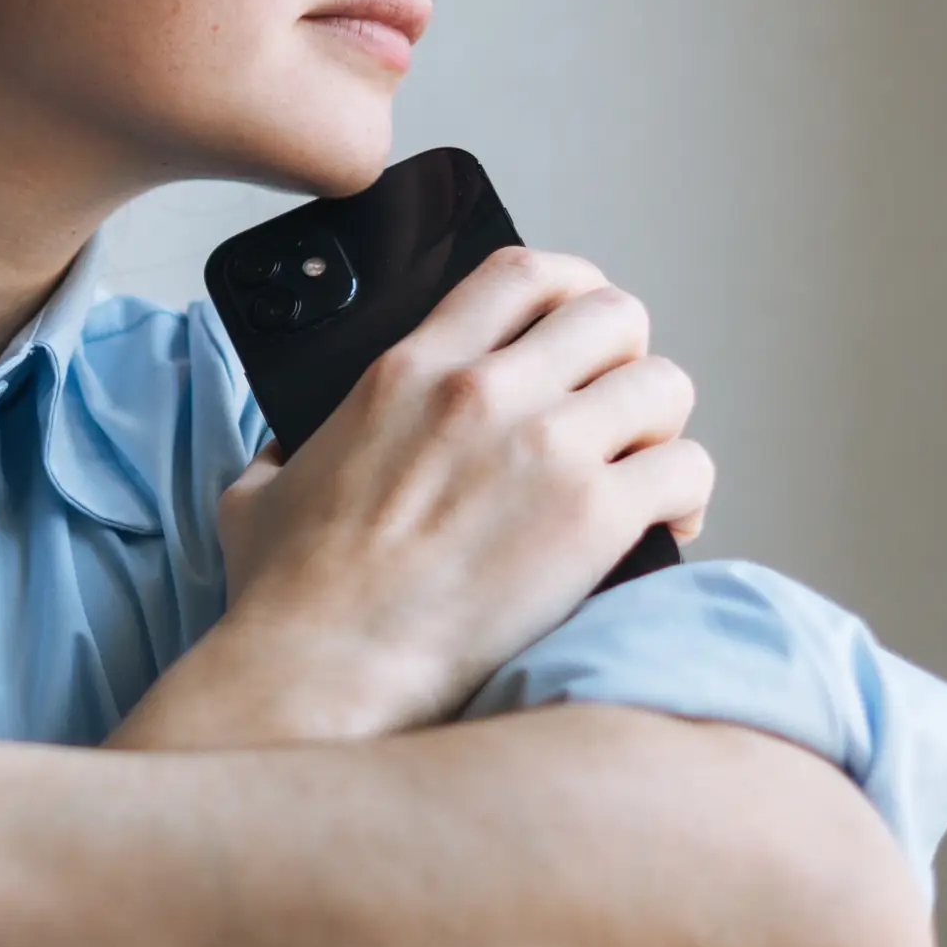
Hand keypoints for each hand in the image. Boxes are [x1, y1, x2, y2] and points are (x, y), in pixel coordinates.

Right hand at [198, 245, 711, 735]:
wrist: (322, 671)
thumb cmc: (289, 598)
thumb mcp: (259, 491)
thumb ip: (286, 450)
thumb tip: (289, 453)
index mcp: (408, 370)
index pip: (522, 274)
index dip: (571, 287)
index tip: (577, 321)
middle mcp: (484, 392)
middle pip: (612, 315)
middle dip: (626, 356)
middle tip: (613, 407)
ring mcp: (545, 449)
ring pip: (664, 385)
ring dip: (661, 425)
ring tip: (644, 470)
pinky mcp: (591, 518)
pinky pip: (686, 469)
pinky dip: (686, 496)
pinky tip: (664, 528)